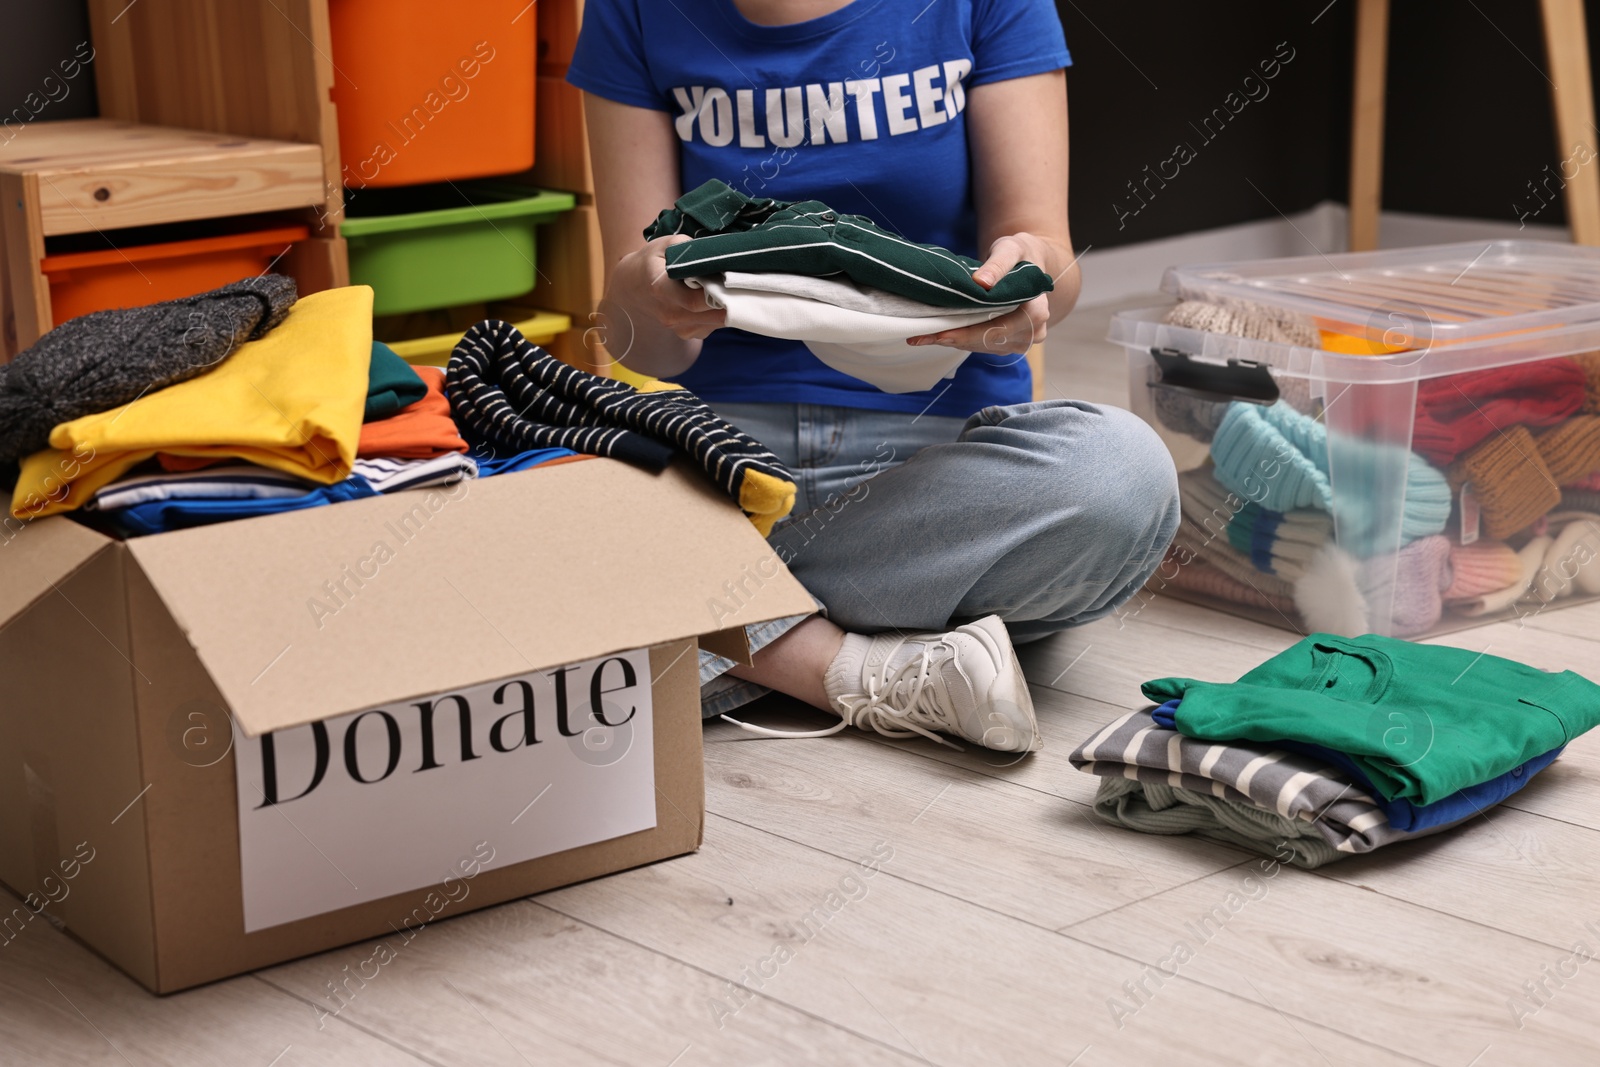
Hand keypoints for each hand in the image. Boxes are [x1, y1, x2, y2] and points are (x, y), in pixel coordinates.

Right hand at [608, 234, 726, 340]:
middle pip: (712, 314)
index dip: (718, 292)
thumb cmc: (652, 262)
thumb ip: (688, 248)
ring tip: (730, 288)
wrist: (632, 287)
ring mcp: (678, 328)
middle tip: (741, 282)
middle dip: (731, 300)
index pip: (695, 300)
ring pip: (717, 322)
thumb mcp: (665, 245)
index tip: (732, 278)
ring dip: (728, 307)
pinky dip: (720, 313)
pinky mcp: (687, 334)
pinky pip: (713, 326)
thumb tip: (712, 255)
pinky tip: (717, 298)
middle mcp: (670, 314)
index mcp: (661, 290)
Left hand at [906, 233, 1050, 356]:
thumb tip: (980, 282)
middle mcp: (1033, 333)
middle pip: (987, 342)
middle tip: (919, 338)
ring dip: (953, 342)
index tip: (941, 333)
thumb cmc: (1021, 254)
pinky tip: (937, 334)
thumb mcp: (1010, 249)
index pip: (999, 330)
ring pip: (981, 347)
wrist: (1030, 262)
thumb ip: (998, 264)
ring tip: (922, 337)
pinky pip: (981, 346)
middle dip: (954, 339)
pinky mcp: (1008, 344)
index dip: (968, 333)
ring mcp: (1021, 341)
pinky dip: (959, 340)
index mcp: (1036, 312)